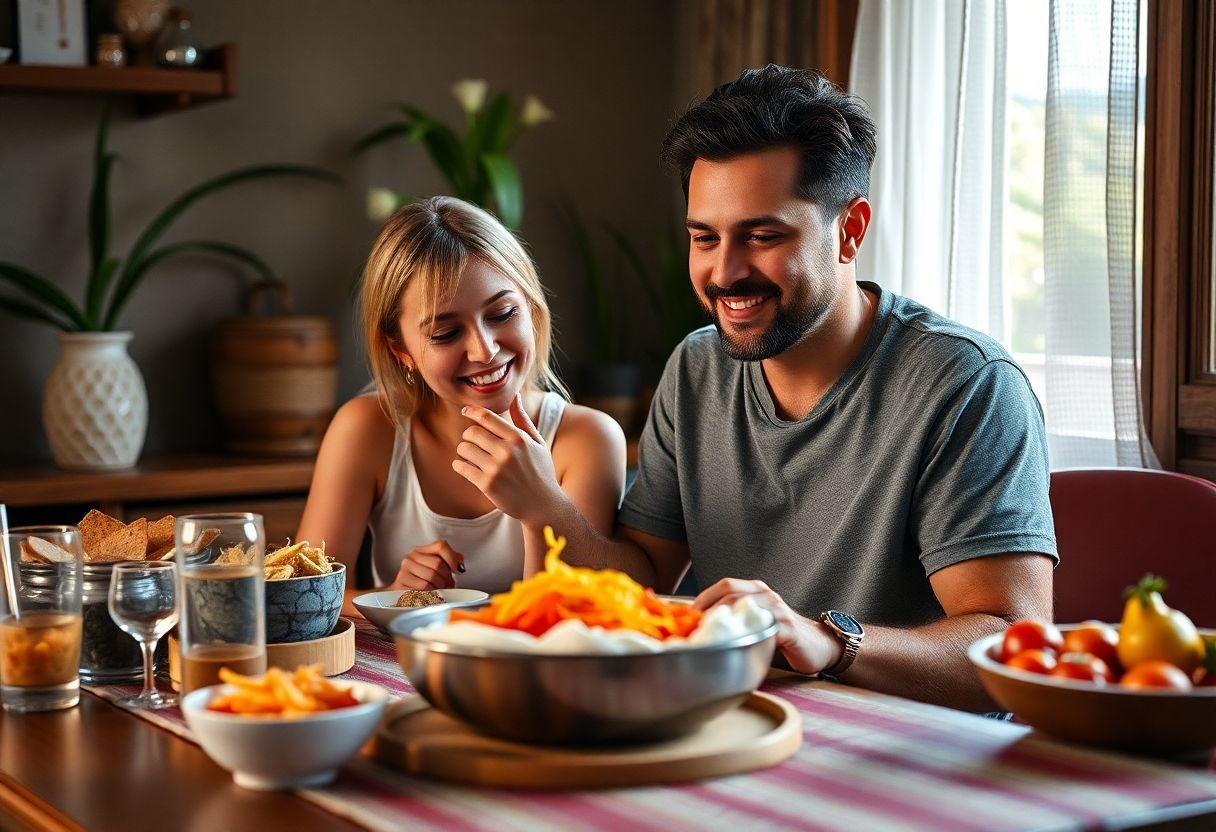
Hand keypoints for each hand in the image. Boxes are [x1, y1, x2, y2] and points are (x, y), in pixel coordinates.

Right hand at [391, 539, 464, 589]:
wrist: (403, 596)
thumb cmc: (424, 583)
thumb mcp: (438, 571)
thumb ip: (451, 562)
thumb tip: (460, 563)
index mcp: (422, 550)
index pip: (441, 546)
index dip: (452, 559)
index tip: (457, 570)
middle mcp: (412, 556)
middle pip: (438, 563)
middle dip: (446, 577)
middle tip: (448, 585)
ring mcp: (405, 567)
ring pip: (431, 576)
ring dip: (440, 587)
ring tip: (439, 590)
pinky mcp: (401, 580)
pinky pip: (423, 587)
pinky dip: (431, 593)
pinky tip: (430, 594)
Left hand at [452, 394, 566, 524]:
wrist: (543, 505)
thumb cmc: (541, 471)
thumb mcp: (537, 443)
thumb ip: (523, 419)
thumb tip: (516, 395)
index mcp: (518, 438)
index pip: (487, 417)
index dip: (472, 411)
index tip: (465, 411)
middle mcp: (507, 452)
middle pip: (472, 432)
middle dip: (469, 435)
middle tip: (473, 441)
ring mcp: (496, 469)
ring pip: (464, 449)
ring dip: (464, 451)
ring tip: (471, 455)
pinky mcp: (487, 485)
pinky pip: (462, 467)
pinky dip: (459, 465)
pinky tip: (465, 466)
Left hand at [693, 578, 842, 674]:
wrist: (820, 645)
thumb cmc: (783, 636)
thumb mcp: (757, 621)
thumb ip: (736, 619)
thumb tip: (700, 628)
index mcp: (756, 590)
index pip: (724, 586)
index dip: (703, 598)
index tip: (686, 616)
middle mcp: (766, 595)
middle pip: (730, 592)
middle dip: (708, 609)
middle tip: (692, 628)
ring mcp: (777, 609)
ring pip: (744, 606)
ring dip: (721, 621)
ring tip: (706, 636)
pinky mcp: (787, 628)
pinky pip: (762, 628)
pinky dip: (745, 636)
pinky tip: (734, 646)